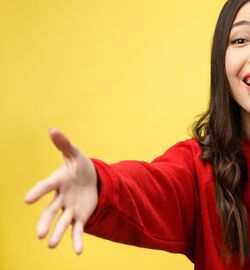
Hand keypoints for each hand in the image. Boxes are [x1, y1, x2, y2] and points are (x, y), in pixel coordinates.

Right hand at [25, 128, 97, 253]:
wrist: (91, 178)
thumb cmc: (79, 166)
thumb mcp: (75, 154)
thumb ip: (64, 144)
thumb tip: (53, 129)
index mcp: (58, 181)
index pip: (47, 186)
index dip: (38, 192)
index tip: (27, 199)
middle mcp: (61, 197)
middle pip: (51, 210)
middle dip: (45, 222)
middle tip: (39, 234)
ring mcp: (69, 208)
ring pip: (62, 222)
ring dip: (58, 234)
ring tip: (51, 246)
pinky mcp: (80, 216)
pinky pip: (77, 229)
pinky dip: (77, 240)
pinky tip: (77, 252)